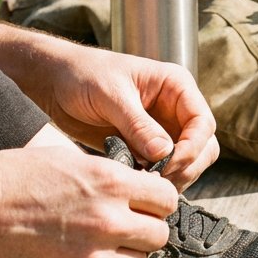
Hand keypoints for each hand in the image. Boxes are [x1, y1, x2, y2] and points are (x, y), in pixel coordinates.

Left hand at [0, 21, 218, 189]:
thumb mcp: (111, 96)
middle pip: (203, 146)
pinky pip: (163, 169)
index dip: (192, 147)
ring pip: (187, 161)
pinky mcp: (145, 146)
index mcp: (175, 86)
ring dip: (172, 176)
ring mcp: (162, 129)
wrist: (53, 82)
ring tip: (143, 183)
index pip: (203, 122)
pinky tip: (134, 182)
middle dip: (186, 166)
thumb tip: (165, 153)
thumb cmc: (82, 75)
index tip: (168, 165)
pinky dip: (155, 180)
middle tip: (156, 180)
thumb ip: (139, 125)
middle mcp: (175, 108)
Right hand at [0, 145, 178, 257]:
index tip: (147, 203)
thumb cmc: (10, 179)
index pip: (166, 198)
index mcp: (110, 183)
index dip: (158, 201)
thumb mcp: (67, 160)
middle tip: (128, 226)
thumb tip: (137, 186)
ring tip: (102, 244)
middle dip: (147, 230)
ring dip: (126, 255)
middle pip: (159, 235)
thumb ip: (108, 176)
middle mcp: (107, 221)